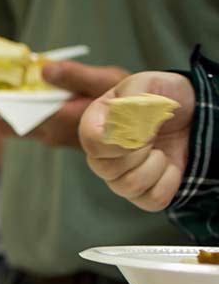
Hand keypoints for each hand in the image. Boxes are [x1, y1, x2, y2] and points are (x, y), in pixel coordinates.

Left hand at [0, 61, 129, 147]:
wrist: (143, 124)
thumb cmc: (128, 100)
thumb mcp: (107, 81)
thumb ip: (76, 76)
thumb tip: (45, 69)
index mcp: (64, 122)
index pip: (23, 118)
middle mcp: (55, 135)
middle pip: (15, 128)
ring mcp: (56, 138)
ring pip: (21, 132)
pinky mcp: (58, 137)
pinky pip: (30, 131)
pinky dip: (13, 123)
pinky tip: (1, 116)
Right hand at [79, 71, 193, 211]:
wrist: (191, 111)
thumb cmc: (164, 96)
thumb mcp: (148, 84)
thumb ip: (133, 98)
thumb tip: (128, 130)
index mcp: (95, 125)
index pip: (91, 143)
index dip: (119, 141)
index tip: (143, 130)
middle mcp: (102, 155)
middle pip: (107, 169)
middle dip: (140, 150)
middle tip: (153, 134)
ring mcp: (119, 177)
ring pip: (128, 186)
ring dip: (155, 165)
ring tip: (161, 149)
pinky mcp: (142, 193)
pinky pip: (151, 199)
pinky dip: (169, 181)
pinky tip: (170, 165)